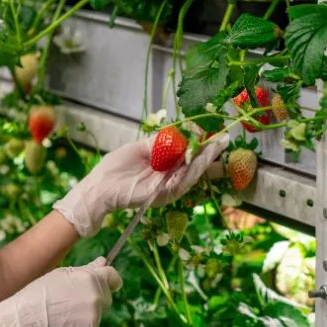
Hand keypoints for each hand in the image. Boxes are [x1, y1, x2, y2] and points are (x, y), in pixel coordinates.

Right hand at [0, 258, 122, 326]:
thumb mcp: (62, 275)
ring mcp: (94, 318)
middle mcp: (96, 298)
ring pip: (97, 315)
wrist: (24, 322)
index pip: (114, 277)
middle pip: (106, 297)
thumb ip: (87, 270)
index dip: (109, 279)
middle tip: (71, 302)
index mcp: (90, 279)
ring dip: (86, 315)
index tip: (105, 283)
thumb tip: (104, 262)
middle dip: (95, 298)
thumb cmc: (39, 294)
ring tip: (62, 315)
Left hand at [53, 132, 228, 236]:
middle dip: (211, 154)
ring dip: (207, 159)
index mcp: (164, 166)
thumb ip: (161, 142)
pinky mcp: (165, 193)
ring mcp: (169, 187)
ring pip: (194, 172)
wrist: (100, 187)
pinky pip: (184, 180)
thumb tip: (182, 132)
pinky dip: (195, 168)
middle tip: (226, 141)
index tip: (213, 135)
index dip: (201, 146)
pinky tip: (203, 157)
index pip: (188, 156)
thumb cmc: (116, 167)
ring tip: (219, 145)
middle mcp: (170, 178)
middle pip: (196, 166)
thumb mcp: (141, 147)